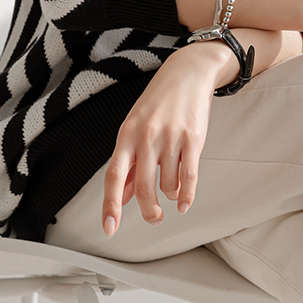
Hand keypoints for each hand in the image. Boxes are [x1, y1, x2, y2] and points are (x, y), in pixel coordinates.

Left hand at [102, 36, 225, 233]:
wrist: (186, 74)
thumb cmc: (157, 104)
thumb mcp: (134, 130)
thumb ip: (128, 164)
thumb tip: (122, 197)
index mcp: (126, 136)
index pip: (114, 177)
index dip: (110, 205)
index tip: (109, 228)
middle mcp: (146, 137)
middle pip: (143, 187)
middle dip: (149, 211)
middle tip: (153, 219)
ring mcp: (170, 138)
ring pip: (168, 184)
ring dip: (170, 195)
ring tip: (172, 190)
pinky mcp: (193, 139)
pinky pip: (189, 177)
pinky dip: (187, 196)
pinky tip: (184, 203)